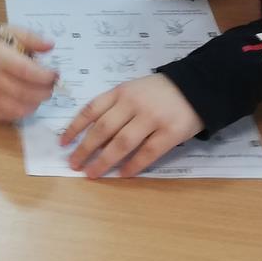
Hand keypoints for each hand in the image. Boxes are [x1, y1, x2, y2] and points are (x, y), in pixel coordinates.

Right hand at [0, 26, 57, 122]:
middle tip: (51, 86)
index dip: (44, 76)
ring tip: (39, 93)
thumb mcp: (8, 31)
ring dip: (35, 103)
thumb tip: (50, 46)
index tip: (55, 74)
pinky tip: (25, 101)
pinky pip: (8, 116)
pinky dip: (21, 111)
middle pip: (24, 92)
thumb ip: (30, 38)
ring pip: (18, 109)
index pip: (26, 71)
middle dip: (44, 91)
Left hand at [60, 73, 203, 177]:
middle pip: (103, 129)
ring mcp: (152, 118)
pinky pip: (148, 152)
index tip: (63, 143)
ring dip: (104, 160)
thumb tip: (92, 137)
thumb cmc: (160, 91)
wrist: (198, 86)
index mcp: (121, 92)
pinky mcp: (170, 132)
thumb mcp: (133, 90)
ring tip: (92, 173)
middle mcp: (133, 104)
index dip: (74, 127)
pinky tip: (122, 174)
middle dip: (85, 149)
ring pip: (122, 143)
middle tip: (74, 164)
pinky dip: (133, 165)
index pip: (91, 110)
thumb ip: (115, 107)